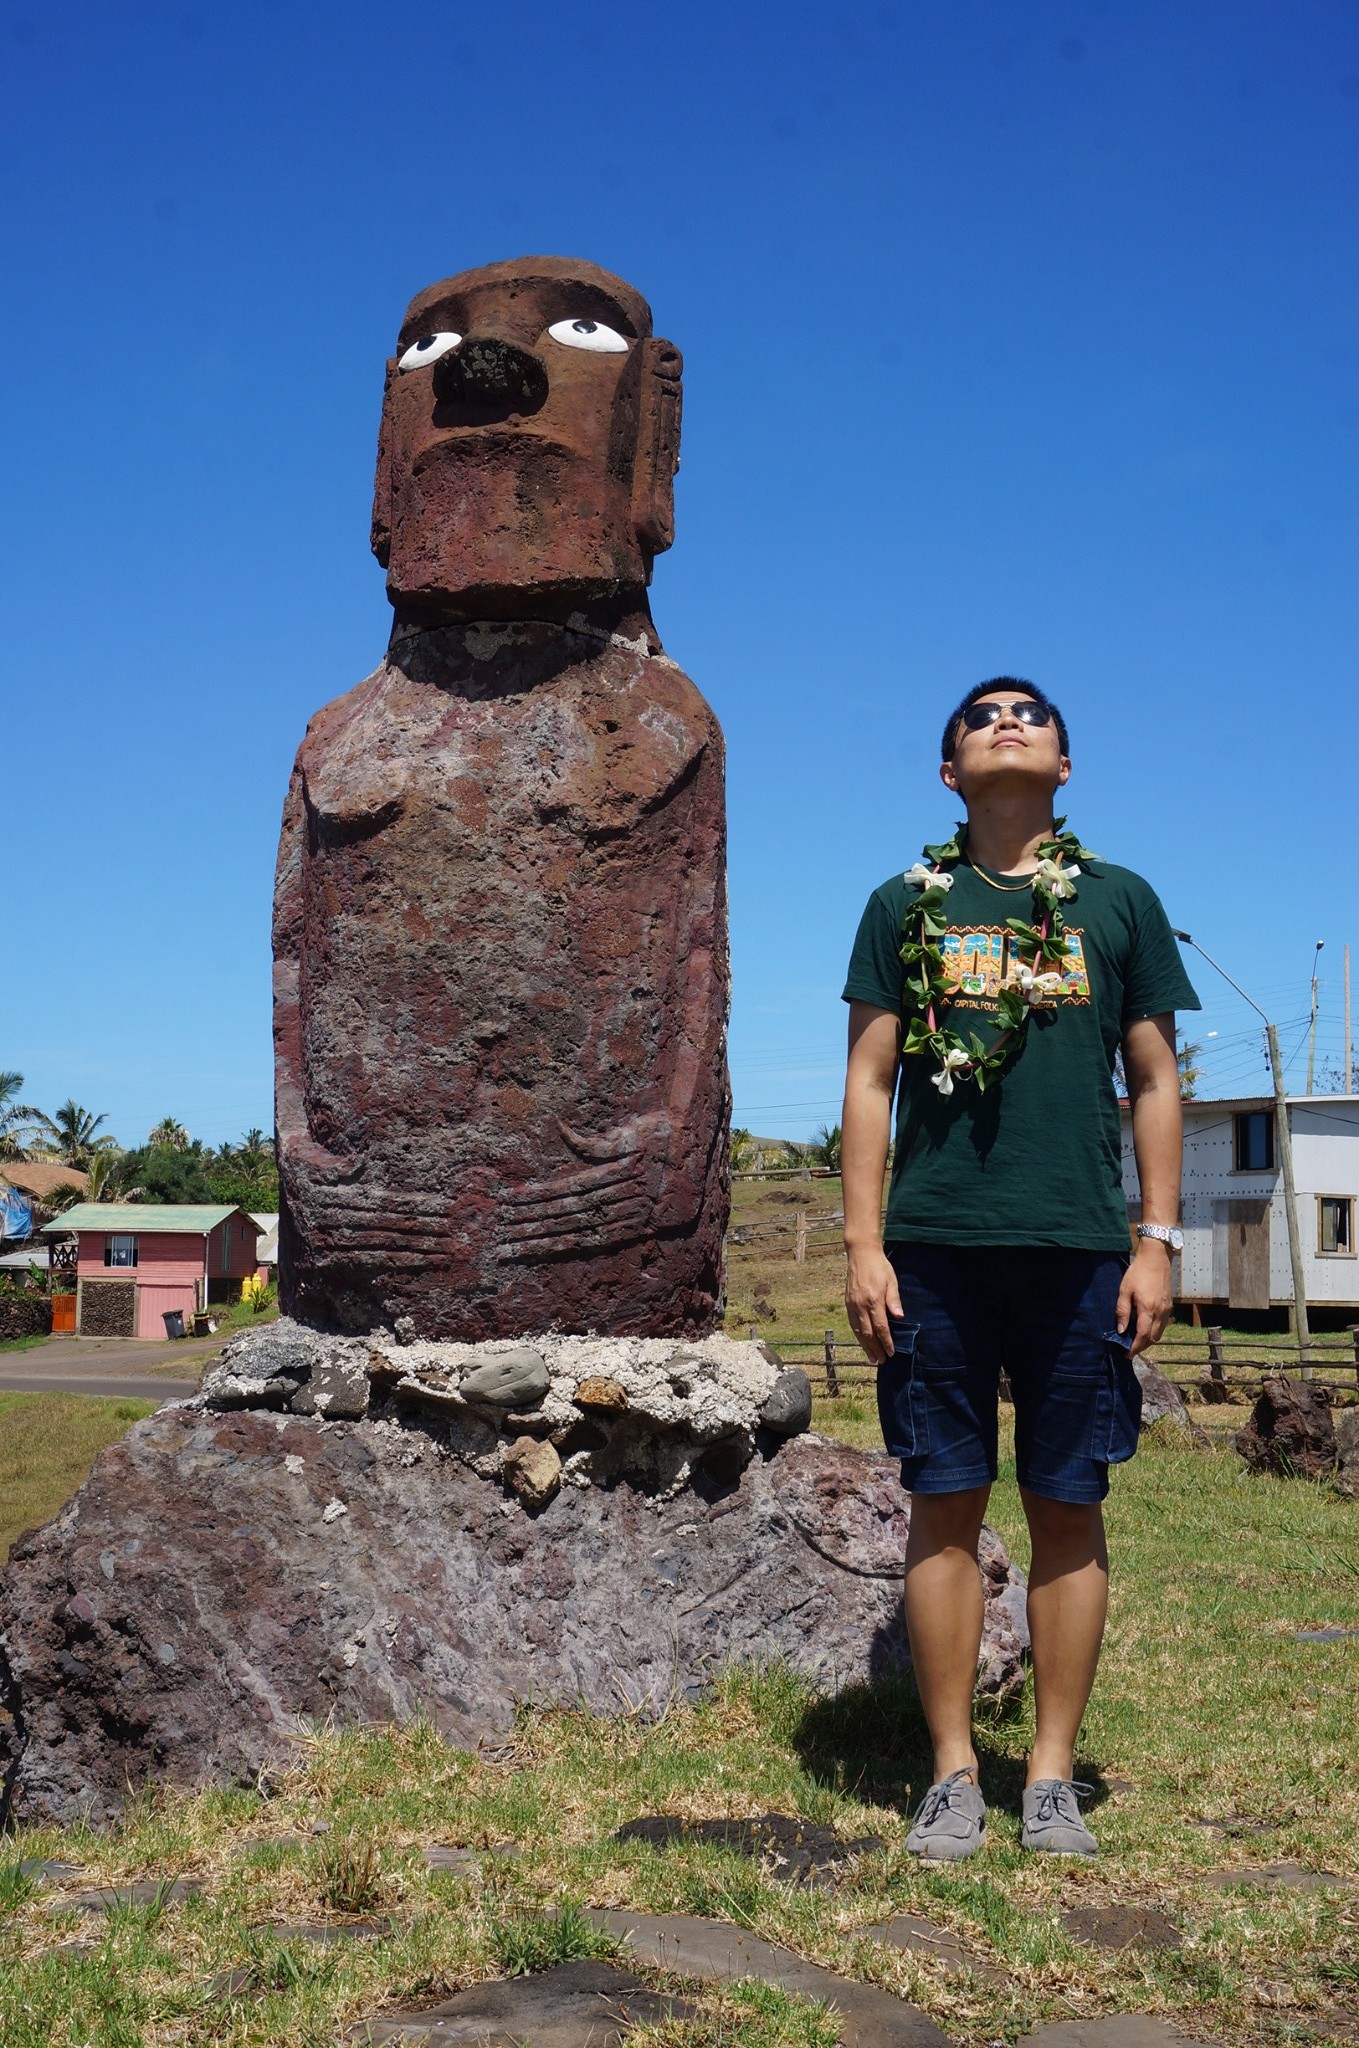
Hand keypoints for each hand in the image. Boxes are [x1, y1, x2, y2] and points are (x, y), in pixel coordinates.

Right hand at [845, 1245, 902, 1363]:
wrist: (860, 1253)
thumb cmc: (879, 1266)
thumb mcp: (892, 1281)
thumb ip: (894, 1300)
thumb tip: (899, 1317)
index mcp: (873, 1300)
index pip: (881, 1327)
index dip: (886, 1341)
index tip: (891, 1352)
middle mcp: (860, 1305)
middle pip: (868, 1333)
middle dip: (875, 1349)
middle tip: (881, 1361)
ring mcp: (852, 1304)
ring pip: (858, 1331)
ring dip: (865, 1346)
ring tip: (871, 1357)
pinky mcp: (847, 1303)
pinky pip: (852, 1323)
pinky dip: (858, 1335)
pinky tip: (862, 1341)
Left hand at [1115, 1242, 1173, 1356]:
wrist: (1157, 1258)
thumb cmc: (1138, 1272)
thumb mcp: (1124, 1290)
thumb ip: (1122, 1311)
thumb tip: (1120, 1330)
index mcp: (1148, 1309)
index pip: (1142, 1336)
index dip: (1135, 1348)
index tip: (1127, 1354)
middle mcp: (1160, 1312)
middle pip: (1153, 1338)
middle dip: (1142, 1347)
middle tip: (1130, 1350)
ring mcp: (1167, 1310)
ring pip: (1160, 1333)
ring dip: (1149, 1340)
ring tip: (1136, 1341)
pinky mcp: (1170, 1306)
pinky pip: (1163, 1325)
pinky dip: (1155, 1331)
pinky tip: (1146, 1328)